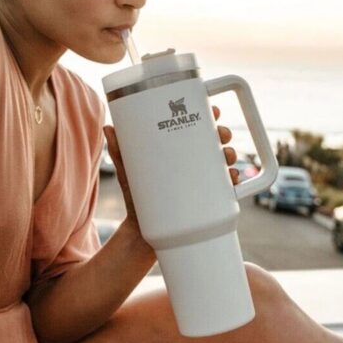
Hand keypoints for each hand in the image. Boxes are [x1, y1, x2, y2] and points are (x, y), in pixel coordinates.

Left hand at [102, 104, 237, 223]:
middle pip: (215, 143)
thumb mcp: (128, 171)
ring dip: (231, 155)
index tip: (213, 110)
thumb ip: (119, 151)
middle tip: (220, 134)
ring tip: (227, 156)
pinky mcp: (206, 201)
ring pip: (224, 163)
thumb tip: (108, 127)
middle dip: (223, 134)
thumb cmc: (136, 196)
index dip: (208, 117)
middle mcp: (193, 164)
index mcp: (178, 151)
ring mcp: (202, 182)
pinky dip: (234, 182)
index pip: (197, 128)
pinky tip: (234, 178)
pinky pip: (226, 189)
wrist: (141, 232)